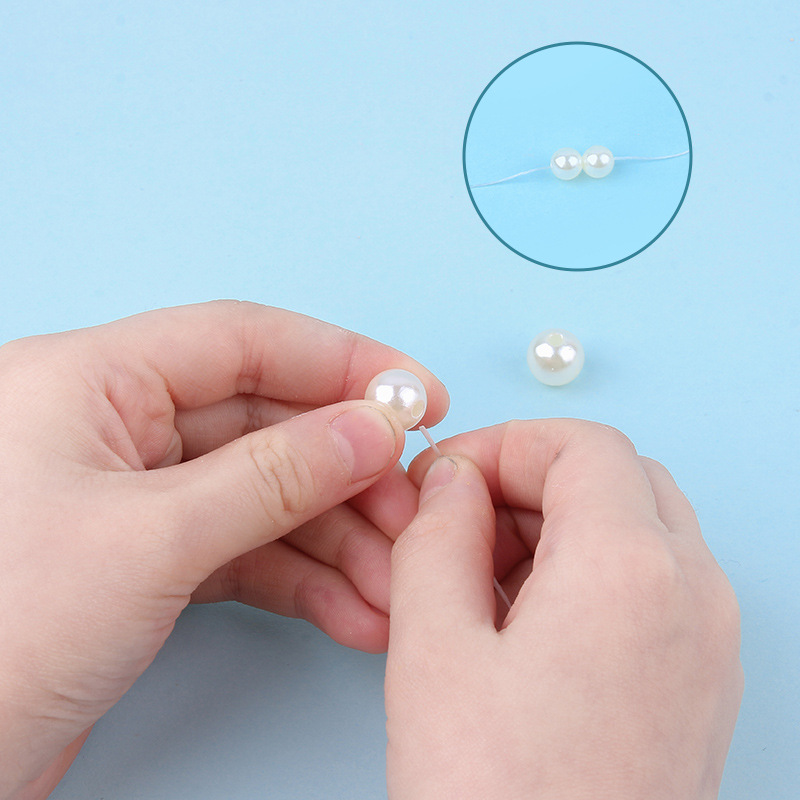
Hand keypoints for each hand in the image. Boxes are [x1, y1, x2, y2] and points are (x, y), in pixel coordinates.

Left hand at [0, 300, 446, 799]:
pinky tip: (352, 610)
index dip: (340, 361)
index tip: (415, 394)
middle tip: (411, 509)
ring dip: (337, 541)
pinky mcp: (148, 561)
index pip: (242, 340)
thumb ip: (273, 477)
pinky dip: (302, 580)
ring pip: (264, 496)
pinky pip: (244, 551)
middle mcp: (115, 429)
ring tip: (392, 585)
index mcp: (91, 382)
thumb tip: (369, 432)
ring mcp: (136, 498)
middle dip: (347, 473)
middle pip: (265, 424)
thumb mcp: (151, 539)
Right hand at [386, 420, 742, 799]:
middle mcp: (693, 595)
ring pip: (639, 524)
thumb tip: (451, 480)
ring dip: (559, 524)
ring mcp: (709, 643)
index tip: (447, 475)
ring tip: (481, 578)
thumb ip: (437, 537)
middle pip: (617, 477)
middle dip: (531, 480)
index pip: (581, 444)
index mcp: (631, 569)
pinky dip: (588, 570)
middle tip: (459, 521)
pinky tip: (525, 623)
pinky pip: (651, 583)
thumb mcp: (433, 651)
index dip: (504, 443)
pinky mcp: (701, 682)